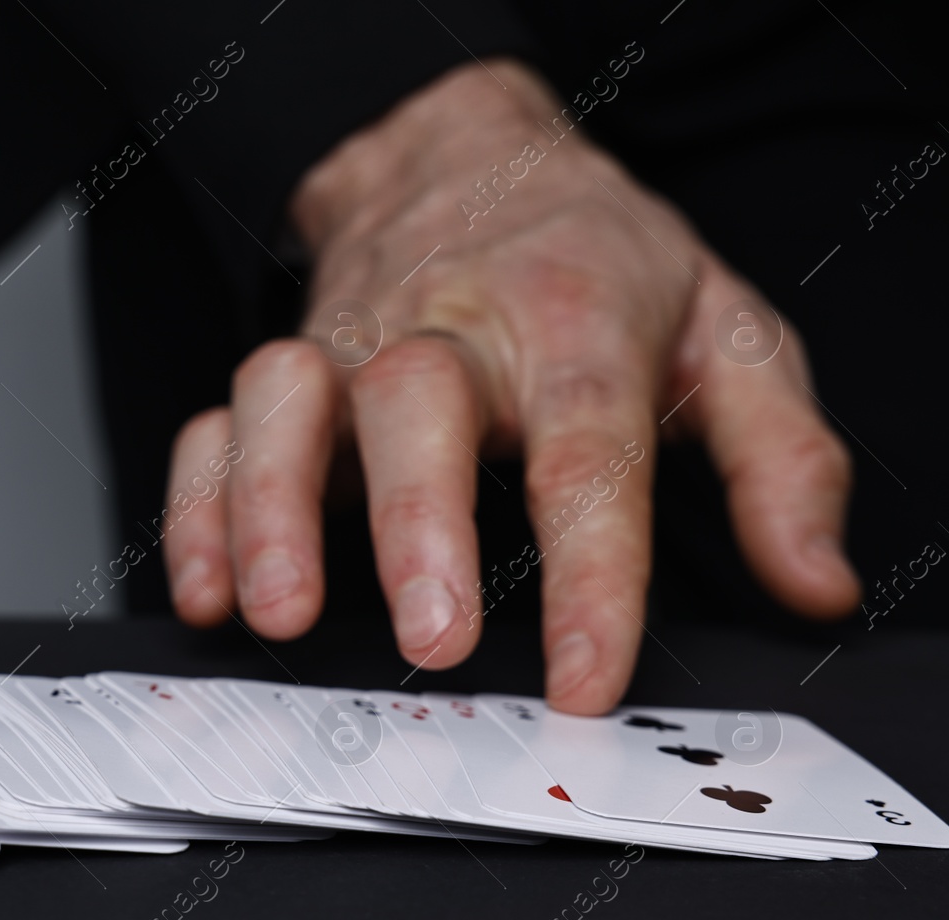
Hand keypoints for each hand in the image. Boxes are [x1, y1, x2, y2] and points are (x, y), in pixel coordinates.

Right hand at [161, 58, 859, 713]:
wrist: (460, 157)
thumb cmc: (588, 261)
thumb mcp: (724, 332)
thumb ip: (780, 457)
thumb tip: (807, 575)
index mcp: (572, 317)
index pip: (588, 445)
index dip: (592, 570)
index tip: (588, 677)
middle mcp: (445, 325)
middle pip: (417, 403)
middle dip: (418, 522)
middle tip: (431, 638)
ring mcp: (345, 343)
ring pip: (286, 402)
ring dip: (272, 508)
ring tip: (279, 613)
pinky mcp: (283, 369)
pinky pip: (213, 424)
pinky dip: (197, 506)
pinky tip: (210, 590)